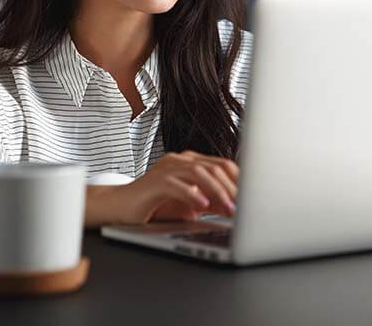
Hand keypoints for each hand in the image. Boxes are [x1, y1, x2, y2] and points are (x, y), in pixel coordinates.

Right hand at [113, 151, 238, 223]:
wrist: (120, 207)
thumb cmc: (154, 205)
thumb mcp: (189, 204)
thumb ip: (211, 201)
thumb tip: (234, 207)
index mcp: (190, 162)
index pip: (222, 165)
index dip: (239, 181)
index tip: (251, 199)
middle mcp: (180, 160)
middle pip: (214, 167)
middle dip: (232, 188)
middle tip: (242, 208)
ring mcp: (167, 168)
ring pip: (199, 173)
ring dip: (217, 192)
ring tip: (228, 210)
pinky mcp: (154, 181)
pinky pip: (176, 184)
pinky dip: (192, 194)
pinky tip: (202, 206)